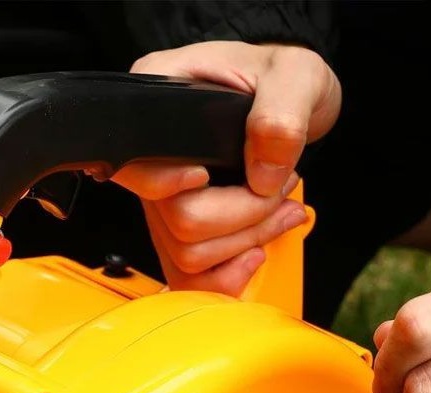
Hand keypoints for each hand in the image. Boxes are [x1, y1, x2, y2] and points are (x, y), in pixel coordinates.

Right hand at [112, 41, 340, 292]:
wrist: (292, 100)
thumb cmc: (282, 79)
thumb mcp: (293, 77)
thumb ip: (278, 117)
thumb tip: (261, 176)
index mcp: (158, 104)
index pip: (136, 167)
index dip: (172, 185)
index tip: (208, 177)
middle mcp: (153, 158)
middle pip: (178, 222)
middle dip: (244, 218)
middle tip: (281, 194)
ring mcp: (166, 200)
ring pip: (188, 255)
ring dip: (245, 244)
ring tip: (281, 214)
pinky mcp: (187, 230)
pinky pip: (192, 277)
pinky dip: (228, 277)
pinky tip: (254, 254)